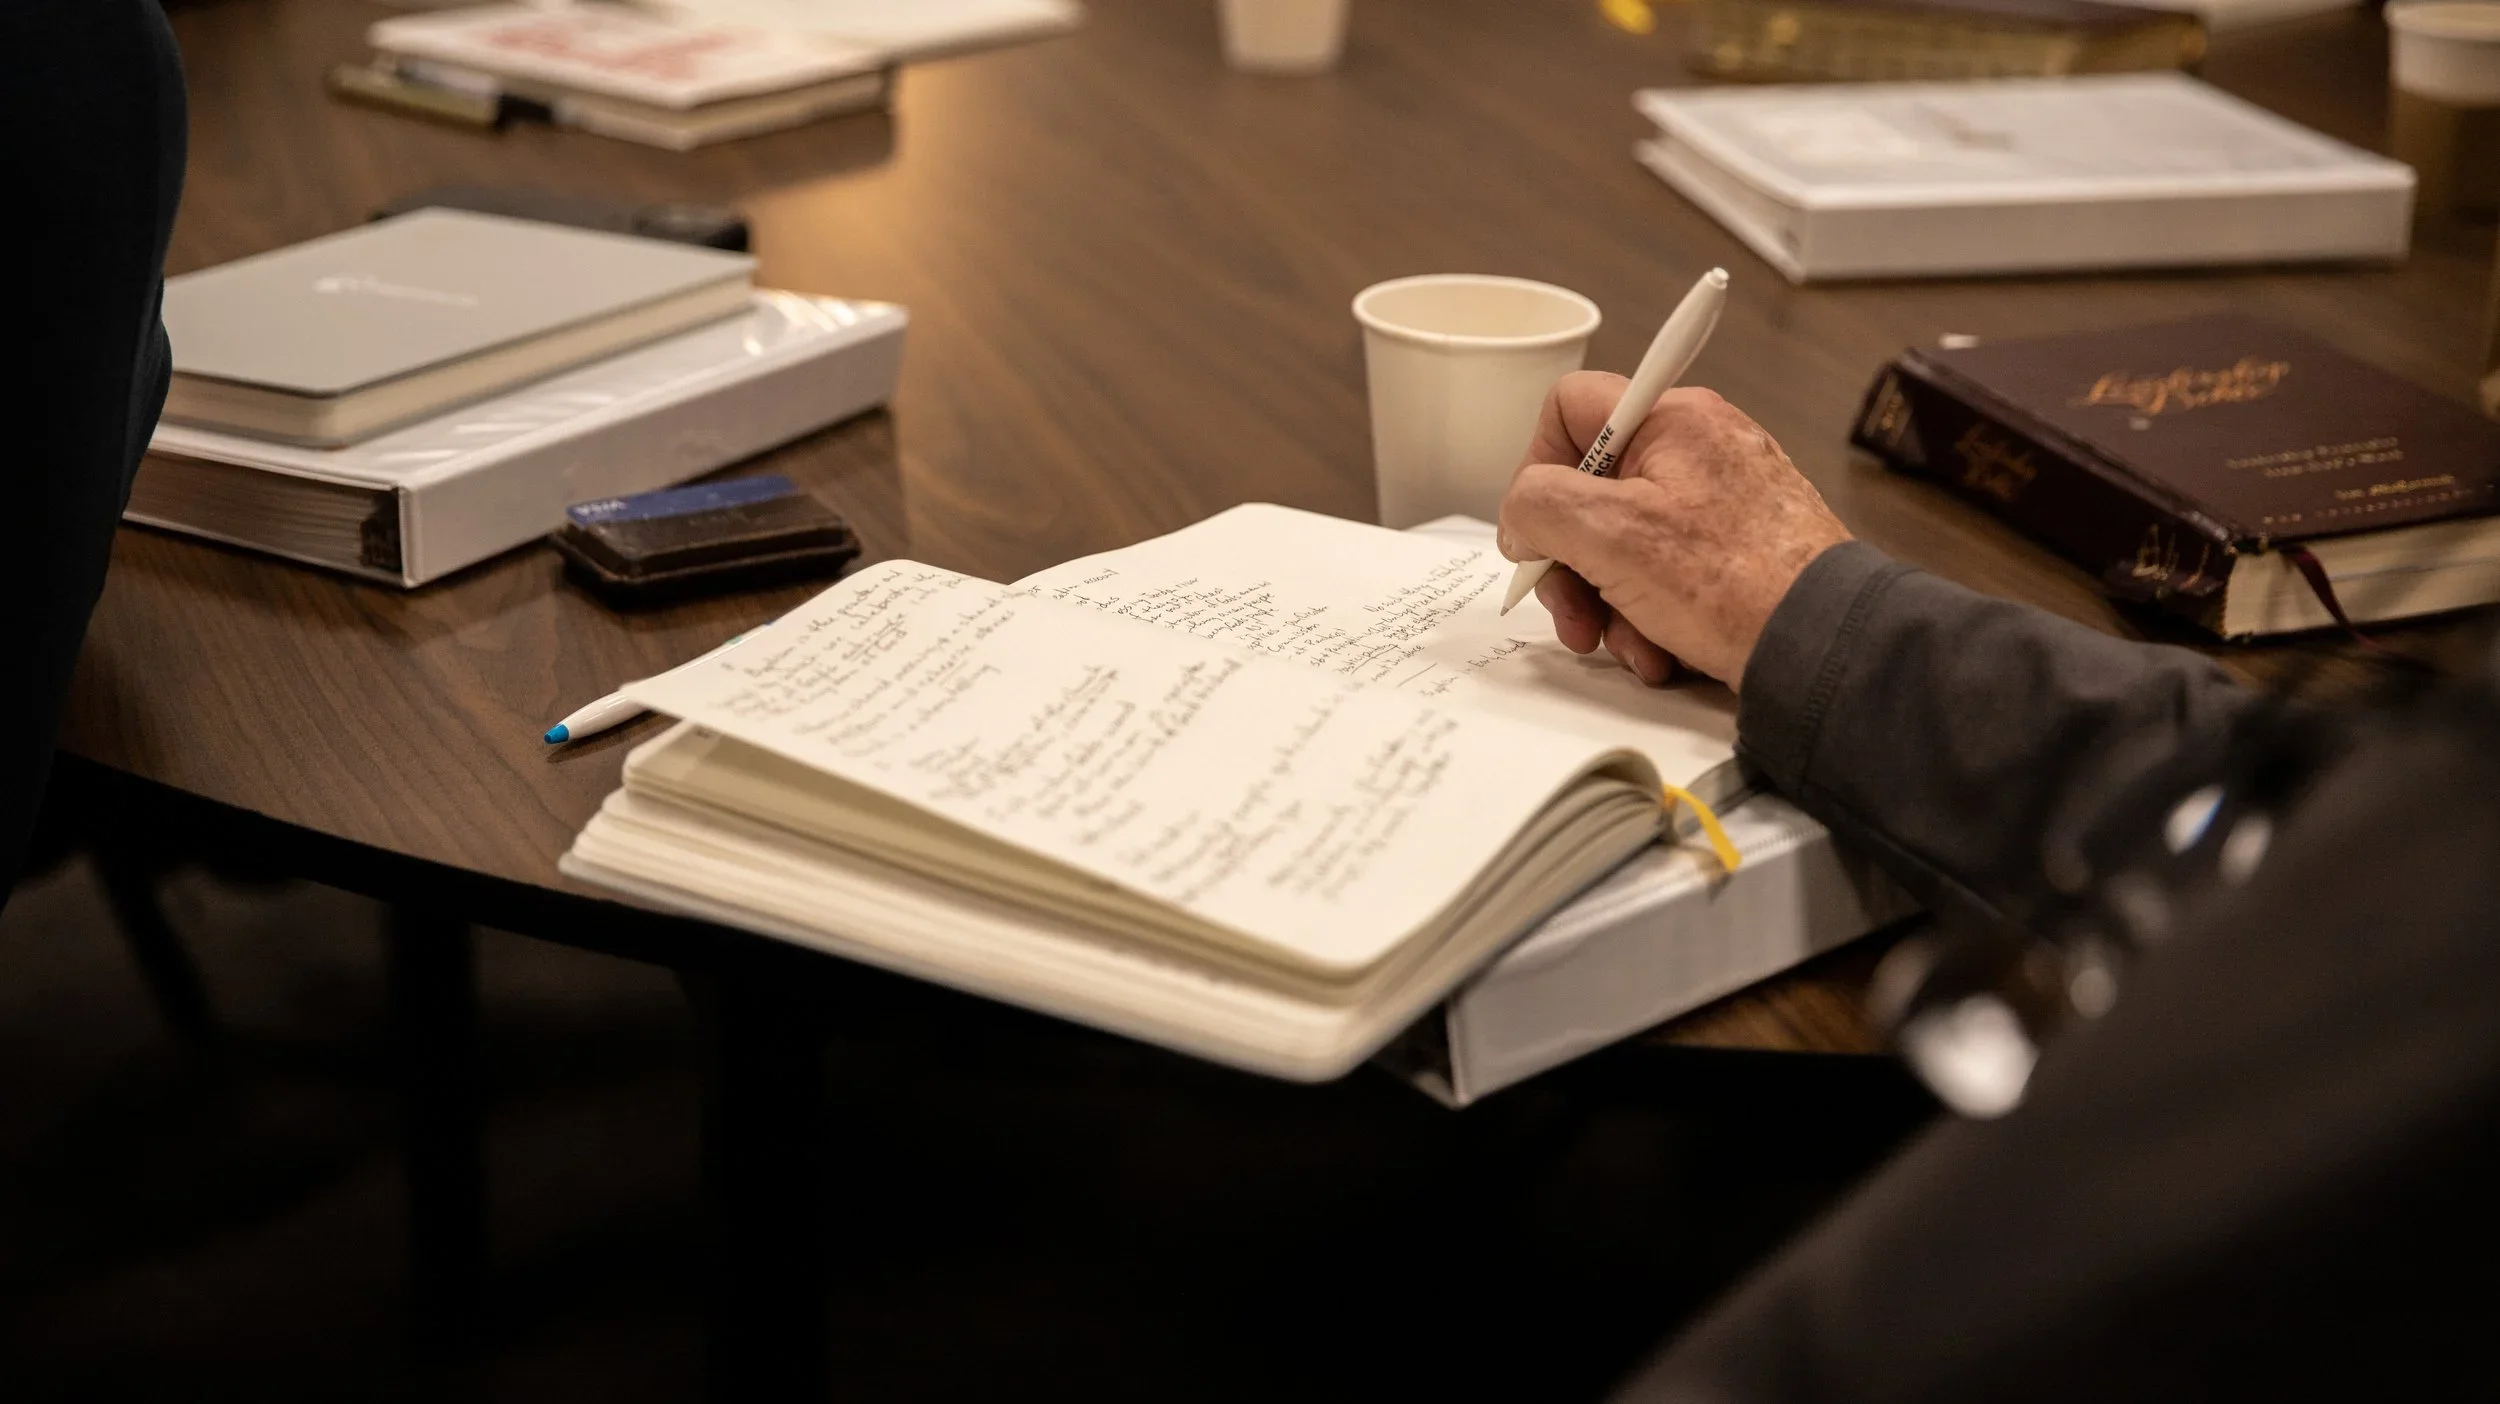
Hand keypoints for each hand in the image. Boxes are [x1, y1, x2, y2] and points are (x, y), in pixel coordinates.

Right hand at [1495, 373, 1851, 689]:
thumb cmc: (1737, 583)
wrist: (1825, 645)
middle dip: (1571, 563)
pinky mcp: (1734, 550)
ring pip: (1622, 543)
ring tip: (1628, 645)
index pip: (1569, 408)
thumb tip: (1520, 518)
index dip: (1536, 465)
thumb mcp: (1609, 534)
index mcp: (1673, 418)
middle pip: (1591, 490)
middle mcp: (1699, 449)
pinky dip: (1649, 616)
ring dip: (1608, 603)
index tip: (1537, 526)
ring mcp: (1719, 501)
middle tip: (1572, 611)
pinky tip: (1661, 650)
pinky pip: (1663, 574)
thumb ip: (1539, 505)